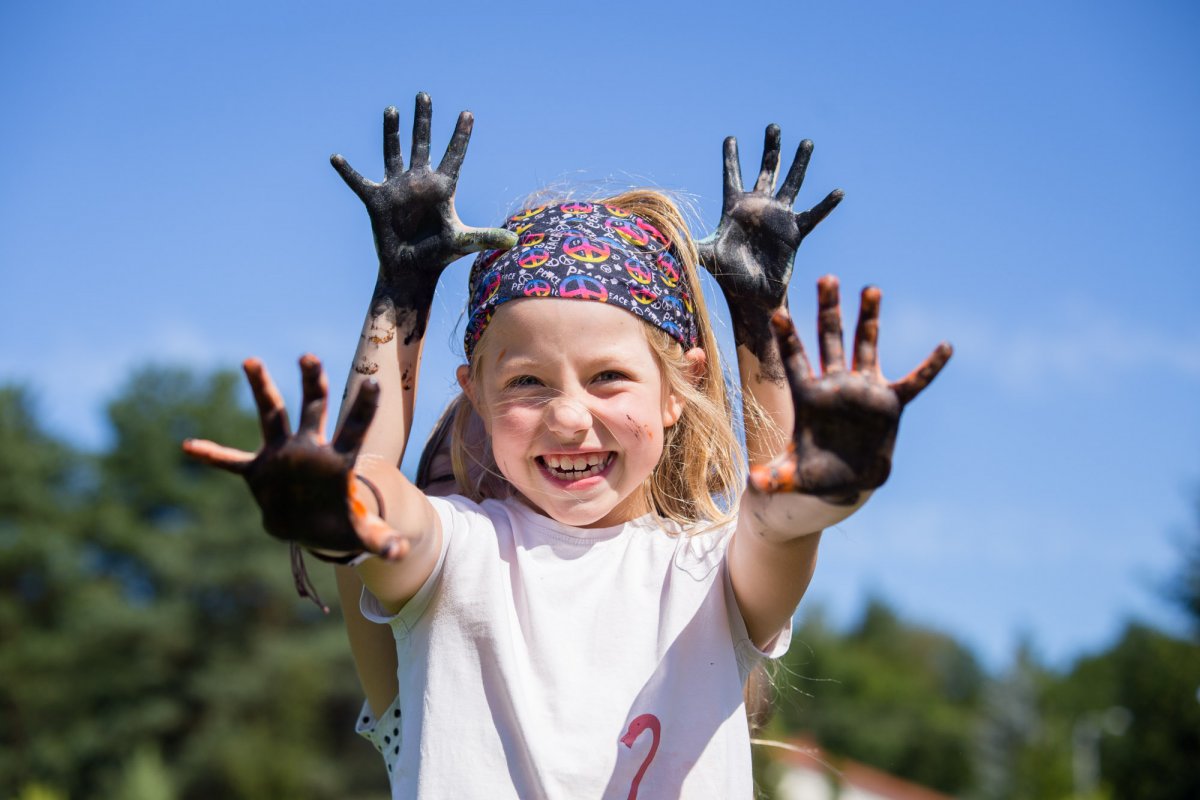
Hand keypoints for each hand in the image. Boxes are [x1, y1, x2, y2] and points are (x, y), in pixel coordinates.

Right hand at [182, 355, 405, 558]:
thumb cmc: (341, 524)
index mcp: (338, 460)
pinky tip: (189, 446)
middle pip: (313, 408)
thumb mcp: (364, 533)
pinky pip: (231, 461)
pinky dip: (212, 456)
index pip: (356, 428)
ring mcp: (282, 455)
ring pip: (272, 414)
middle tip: (309, 357)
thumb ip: (382, 539)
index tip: (375, 384)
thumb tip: (400, 553)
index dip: (365, 407)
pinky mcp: (258, 471)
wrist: (313, 528)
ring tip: (251, 360)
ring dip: (261, 388)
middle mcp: (309, 448)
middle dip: (311, 382)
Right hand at [331, 93, 517, 341]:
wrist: (411, 270)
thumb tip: (515, 240)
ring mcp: (397, 188)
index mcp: (442, 188)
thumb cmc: (438, 256)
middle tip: (424, 95)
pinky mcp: (377, 200)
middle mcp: (419, 182)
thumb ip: (487, 237)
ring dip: (392, 132)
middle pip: (422, 144)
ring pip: (394, 152)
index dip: (461, 136)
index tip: (467, 113)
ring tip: (392, 109)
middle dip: (424, 120)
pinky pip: (359, 181)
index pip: (454, 156)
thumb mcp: (463, 243)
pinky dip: (347, 171)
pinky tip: (336, 157)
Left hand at [697, 125, 842, 366]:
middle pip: (765, 170)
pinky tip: (839, 191)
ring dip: (799, 163)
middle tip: (773, 126)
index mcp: (735, 208)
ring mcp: (778, 217)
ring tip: (807, 142)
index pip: (732, 176)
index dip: (730, 157)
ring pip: (791, 183)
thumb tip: (654, 238)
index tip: (730, 138)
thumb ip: (684, 242)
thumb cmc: (728, 276)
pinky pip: (813, 214)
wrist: (751, 296)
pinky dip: (826, 204)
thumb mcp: (704, 255)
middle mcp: (759, 208)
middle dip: (769, 148)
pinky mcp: (794, 232)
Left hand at [749, 276, 951, 500]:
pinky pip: (914, 381)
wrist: (844, 481)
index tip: (776, 314)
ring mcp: (864, 390)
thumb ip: (776, 476)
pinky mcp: (889, 403)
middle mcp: (836, 386)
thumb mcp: (793, 477)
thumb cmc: (814, 475)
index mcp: (809, 398)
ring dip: (869, 319)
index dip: (787, 339)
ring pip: (866, 347)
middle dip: (829, 310)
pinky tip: (946, 347)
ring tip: (870, 289)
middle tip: (826, 279)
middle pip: (830, 340)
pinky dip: (930, 367)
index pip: (795, 362)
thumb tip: (756, 483)